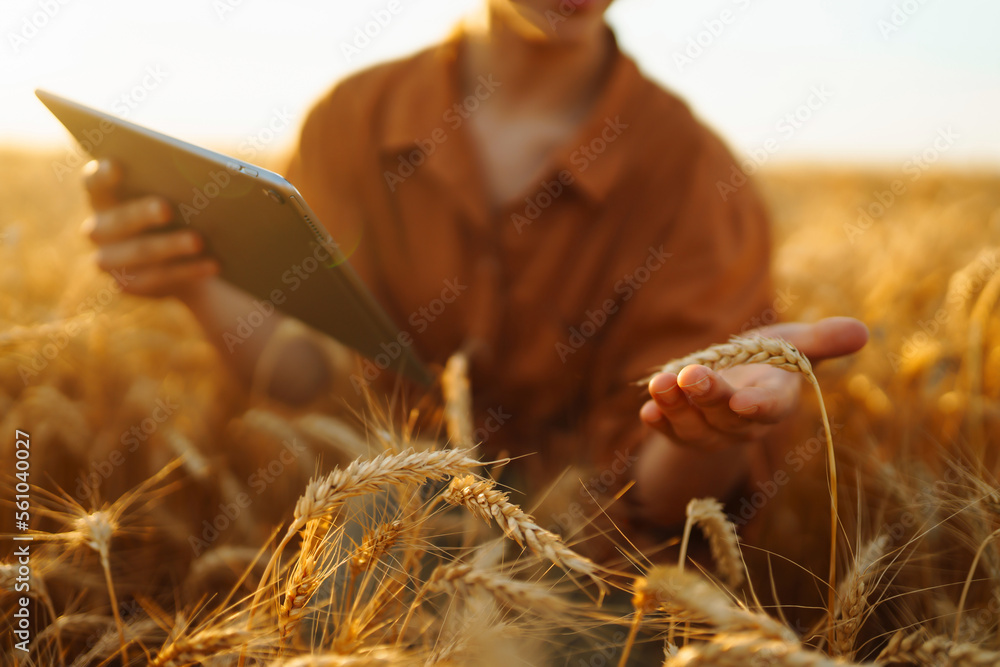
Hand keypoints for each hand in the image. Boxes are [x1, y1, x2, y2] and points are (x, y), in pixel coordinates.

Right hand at [81, 159, 219, 296]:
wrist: (182, 257)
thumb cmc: (176, 210)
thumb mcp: (171, 195)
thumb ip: (173, 182)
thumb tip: (200, 176)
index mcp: (104, 198)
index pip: (94, 183)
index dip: (101, 175)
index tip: (115, 165)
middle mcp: (99, 229)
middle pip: (118, 220)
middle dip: (142, 214)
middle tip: (166, 208)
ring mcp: (110, 260)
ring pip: (141, 252)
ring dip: (170, 246)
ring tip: (198, 241)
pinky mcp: (129, 284)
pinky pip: (160, 278)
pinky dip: (189, 270)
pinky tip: (212, 264)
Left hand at [639, 317, 867, 449]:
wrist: (736, 382)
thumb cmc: (769, 360)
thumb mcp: (795, 344)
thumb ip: (822, 340)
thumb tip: (862, 330)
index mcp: (776, 400)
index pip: (772, 407)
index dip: (759, 406)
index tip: (744, 400)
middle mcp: (745, 423)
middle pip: (727, 417)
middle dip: (709, 398)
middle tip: (691, 376)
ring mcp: (714, 432)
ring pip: (696, 428)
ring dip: (677, 408)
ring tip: (660, 383)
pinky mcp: (685, 433)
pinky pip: (671, 433)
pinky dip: (659, 423)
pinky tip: (647, 410)